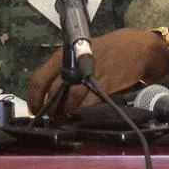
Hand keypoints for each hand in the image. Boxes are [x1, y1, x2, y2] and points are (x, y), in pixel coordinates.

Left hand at [27, 28, 166, 115]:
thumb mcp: (80, 54)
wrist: (134, 47)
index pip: (39, 78)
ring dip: (65, 114)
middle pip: (53, 93)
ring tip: (65, 120)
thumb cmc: (104, 51)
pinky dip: (82, 114)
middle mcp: (74, 65)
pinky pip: (89, 105)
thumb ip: (65, 72)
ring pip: (70, 101)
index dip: (34, 98)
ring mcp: (89, 76)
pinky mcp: (105, 86)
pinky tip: (81, 119)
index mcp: (63, 55)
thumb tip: (49, 95)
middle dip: (50, 110)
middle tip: (52, 119)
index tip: (34, 111)